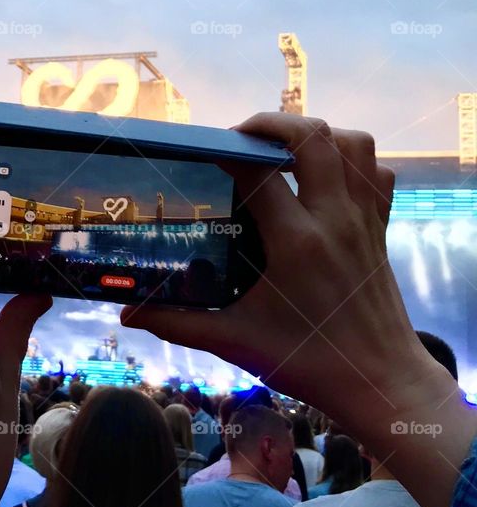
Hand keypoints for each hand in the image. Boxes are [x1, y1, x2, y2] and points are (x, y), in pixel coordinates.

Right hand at [122, 112, 475, 506]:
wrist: (379, 382)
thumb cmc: (307, 362)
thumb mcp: (234, 342)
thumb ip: (176, 323)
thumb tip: (126, 314)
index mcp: (296, 242)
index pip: (259, 171)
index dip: (227, 151)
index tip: (205, 154)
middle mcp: (334, 219)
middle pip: (313, 136)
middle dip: (272, 123)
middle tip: (240, 137)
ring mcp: (363, 220)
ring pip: (354, 144)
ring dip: (316, 134)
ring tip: (282, 149)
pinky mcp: (380, 228)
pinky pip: (376, 172)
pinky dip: (352, 161)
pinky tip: (322, 177)